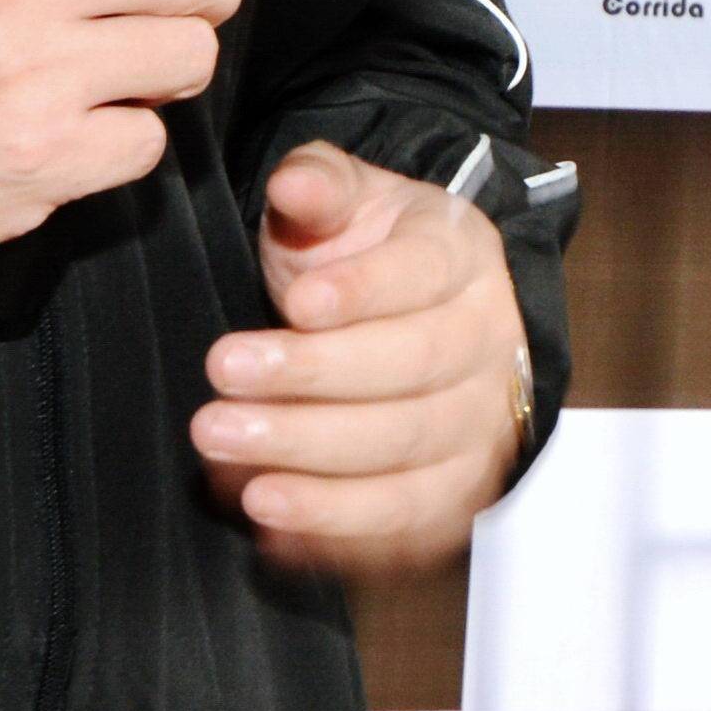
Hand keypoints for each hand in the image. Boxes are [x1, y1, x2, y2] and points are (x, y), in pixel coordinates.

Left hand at [193, 143, 528, 577]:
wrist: (421, 314)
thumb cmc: (370, 253)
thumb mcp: (347, 199)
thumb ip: (319, 185)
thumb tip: (295, 185)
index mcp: (463, 258)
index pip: (423, 276)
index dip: (364, 292)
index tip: (296, 304)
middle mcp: (488, 343)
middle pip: (413, 372)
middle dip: (313, 380)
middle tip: (222, 375)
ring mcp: (481, 424)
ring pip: (408, 455)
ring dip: (315, 463)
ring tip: (228, 455)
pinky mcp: (458, 490)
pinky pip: (406, 521)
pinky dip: (337, 524)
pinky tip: (269, 513)